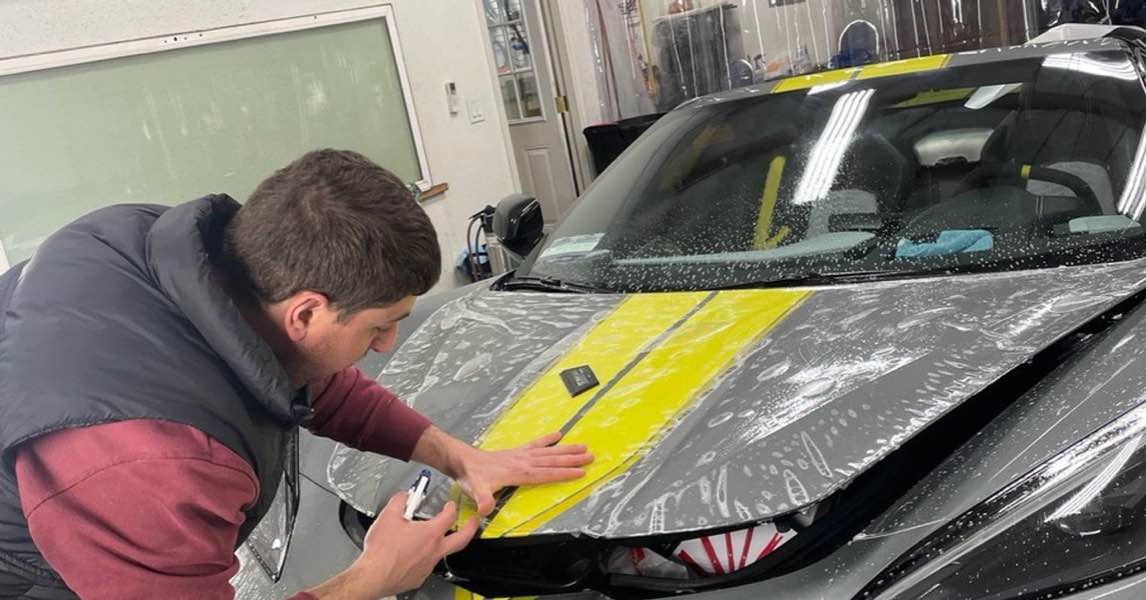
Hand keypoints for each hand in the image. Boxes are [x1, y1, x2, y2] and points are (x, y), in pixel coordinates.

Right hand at [306, 491, 478, 598]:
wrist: (373, 575)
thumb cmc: (381, 551)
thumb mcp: (388, 516)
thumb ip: (399, 501)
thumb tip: (403, 496)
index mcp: (430, 533)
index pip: (449, 516)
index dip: (451, 508)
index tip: (450, 505)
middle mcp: (434, 550)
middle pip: (462, 539)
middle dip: (471, 528)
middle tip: (474, 523)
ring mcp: (428, 566)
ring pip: (443, 553)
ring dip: (443, 544)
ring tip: (437, 538)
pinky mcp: (419, 577)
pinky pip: (427, 565)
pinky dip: (425, 557)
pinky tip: (416, 554)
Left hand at [454, 432, 593, 515]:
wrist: (463, 461)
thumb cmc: (472, 477)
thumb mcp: (476, 491)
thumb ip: (483, 499)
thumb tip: (485, 509)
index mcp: (519, 472)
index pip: (546, 473)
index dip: (563, 473)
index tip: (580, 472)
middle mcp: (523, 461)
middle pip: (552, 460)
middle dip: (572, 459)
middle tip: (590, 456)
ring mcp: (521, 455)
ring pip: (548, 452)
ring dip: (566, 449)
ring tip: (582, 447)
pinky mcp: (516, 452)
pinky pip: (535, 444)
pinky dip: (547, 439)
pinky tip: (558, 434)